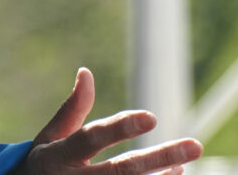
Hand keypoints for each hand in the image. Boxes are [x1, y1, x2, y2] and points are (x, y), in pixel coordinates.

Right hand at [16, 68, 202, 174]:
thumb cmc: (41, 168)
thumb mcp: (49, 139)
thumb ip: (71, 110)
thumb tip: (86, 72)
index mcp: (60, 157)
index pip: (93, 139)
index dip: (121, 128)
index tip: (151, 117)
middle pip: (123, 172)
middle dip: (161, 158)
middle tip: (196, 145)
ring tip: (184, 164)